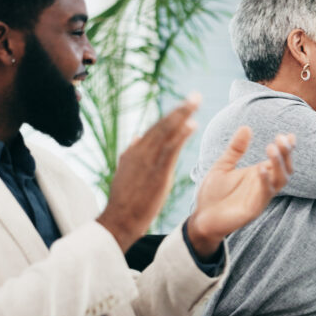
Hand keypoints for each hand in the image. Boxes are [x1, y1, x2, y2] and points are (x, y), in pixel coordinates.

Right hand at [97, 94, 200, 251]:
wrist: (119, 220)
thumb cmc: (124, 201)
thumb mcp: (123, 172)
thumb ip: (131, 154)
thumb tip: (136, 137)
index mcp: (133, 151)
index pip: (154, 129)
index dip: (171, 117)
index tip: (184, 107)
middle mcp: (140, 151)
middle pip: (162, 124)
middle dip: (180, 109)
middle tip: (195, 96)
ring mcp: (148, 160)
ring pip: (167, 131)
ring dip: (183, 115)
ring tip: (196, 101)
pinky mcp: (157, 171)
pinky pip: (171, 148)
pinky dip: (181, 134)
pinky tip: (192, 124)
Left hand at [187, 127, 293, 256]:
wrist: (201, 217)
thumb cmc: (213, 193)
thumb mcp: (223, 166)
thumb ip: (235, 149)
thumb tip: (246, 127)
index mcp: (258, 174)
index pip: (280, 160)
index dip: (287, 148)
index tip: (289, 134)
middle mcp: (263, 185)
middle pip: (285, 169)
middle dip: (286, 154)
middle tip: (281, 139)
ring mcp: (260, 197)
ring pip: (280, 181)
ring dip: (279, 164)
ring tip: (271, 148)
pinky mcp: (253, 209)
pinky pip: (265, 194)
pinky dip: (265, 181)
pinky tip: (260, 169)